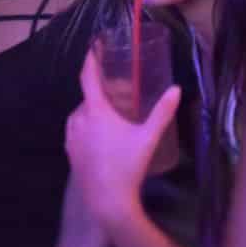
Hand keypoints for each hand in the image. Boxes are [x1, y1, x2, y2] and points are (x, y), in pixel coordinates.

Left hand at [64, 50, 181, 228]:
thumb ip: (162, 112)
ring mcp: (71, 137)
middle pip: (88, 97)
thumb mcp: (148, 137)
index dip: (90, 59)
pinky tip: (102, 136)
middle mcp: (78, 119)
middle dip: (102, 91)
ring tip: (113, 115)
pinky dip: (87, 125)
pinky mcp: (69, 151)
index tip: (93, 46)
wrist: (107, 200)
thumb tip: (176, 89)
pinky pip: (77, 129)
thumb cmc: (128, 166)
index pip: (88, 76)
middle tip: (119, 92)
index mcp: (95, 111)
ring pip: (81, 114)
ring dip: (94, 110)